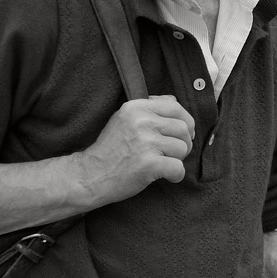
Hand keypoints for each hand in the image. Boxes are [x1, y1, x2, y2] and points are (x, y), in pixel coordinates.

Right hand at [78, 95, 195, 204]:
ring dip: (177, 159)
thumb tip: (174, 101)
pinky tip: (164, 176)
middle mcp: (141, 121)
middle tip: (171, 153)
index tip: (182, 134)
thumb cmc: (110, 150)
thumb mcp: (124, 119)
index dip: (185, 121)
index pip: (175, 107)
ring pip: (183, 148)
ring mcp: (146, 142)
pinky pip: (179, 168)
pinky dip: (175, 175)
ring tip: (161, 163)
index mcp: (135, 108)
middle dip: (183, 143)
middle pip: (183, 128)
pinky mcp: (149, 163)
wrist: (90, 175)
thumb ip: (148, 109)